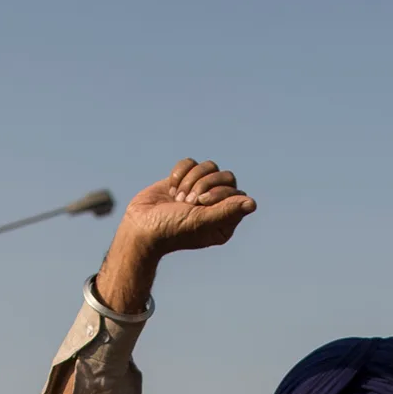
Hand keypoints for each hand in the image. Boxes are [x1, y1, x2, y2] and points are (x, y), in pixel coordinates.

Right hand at [94, 160, 255, 313]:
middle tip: (186, 201)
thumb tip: (252, 204)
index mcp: (225, 221)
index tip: (199, 203)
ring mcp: (200, 191)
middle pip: (226, 176)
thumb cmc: (171, 230)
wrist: (140, 226)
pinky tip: (171, 188)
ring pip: (209, 167)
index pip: (237, 192)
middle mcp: (216, 206)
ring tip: (177, 197)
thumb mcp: (200, 222)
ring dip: (190, 179)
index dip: (218, 192)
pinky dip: (179, 172)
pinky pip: (191, 163)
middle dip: (204, 184)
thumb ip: (227, 212)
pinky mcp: (185, 180)